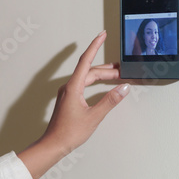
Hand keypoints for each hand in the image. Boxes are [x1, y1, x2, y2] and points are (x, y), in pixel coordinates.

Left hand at [17, 30, 129, 178]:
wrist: (54, 144)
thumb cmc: (70, 132)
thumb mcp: (94, 116)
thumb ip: (110, 100)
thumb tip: (123, 88)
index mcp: (73, 87)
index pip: (86, 61)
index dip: (95, 46)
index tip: (101, 35)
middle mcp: (69, 87)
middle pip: (90, 71)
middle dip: (107, 69)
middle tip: (123, 69)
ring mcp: (68, 93)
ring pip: (87, 78)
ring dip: (102, 76)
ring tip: (117, 76)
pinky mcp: (69, 99)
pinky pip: (83, 85)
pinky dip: (95, 83)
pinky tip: (103, 86)